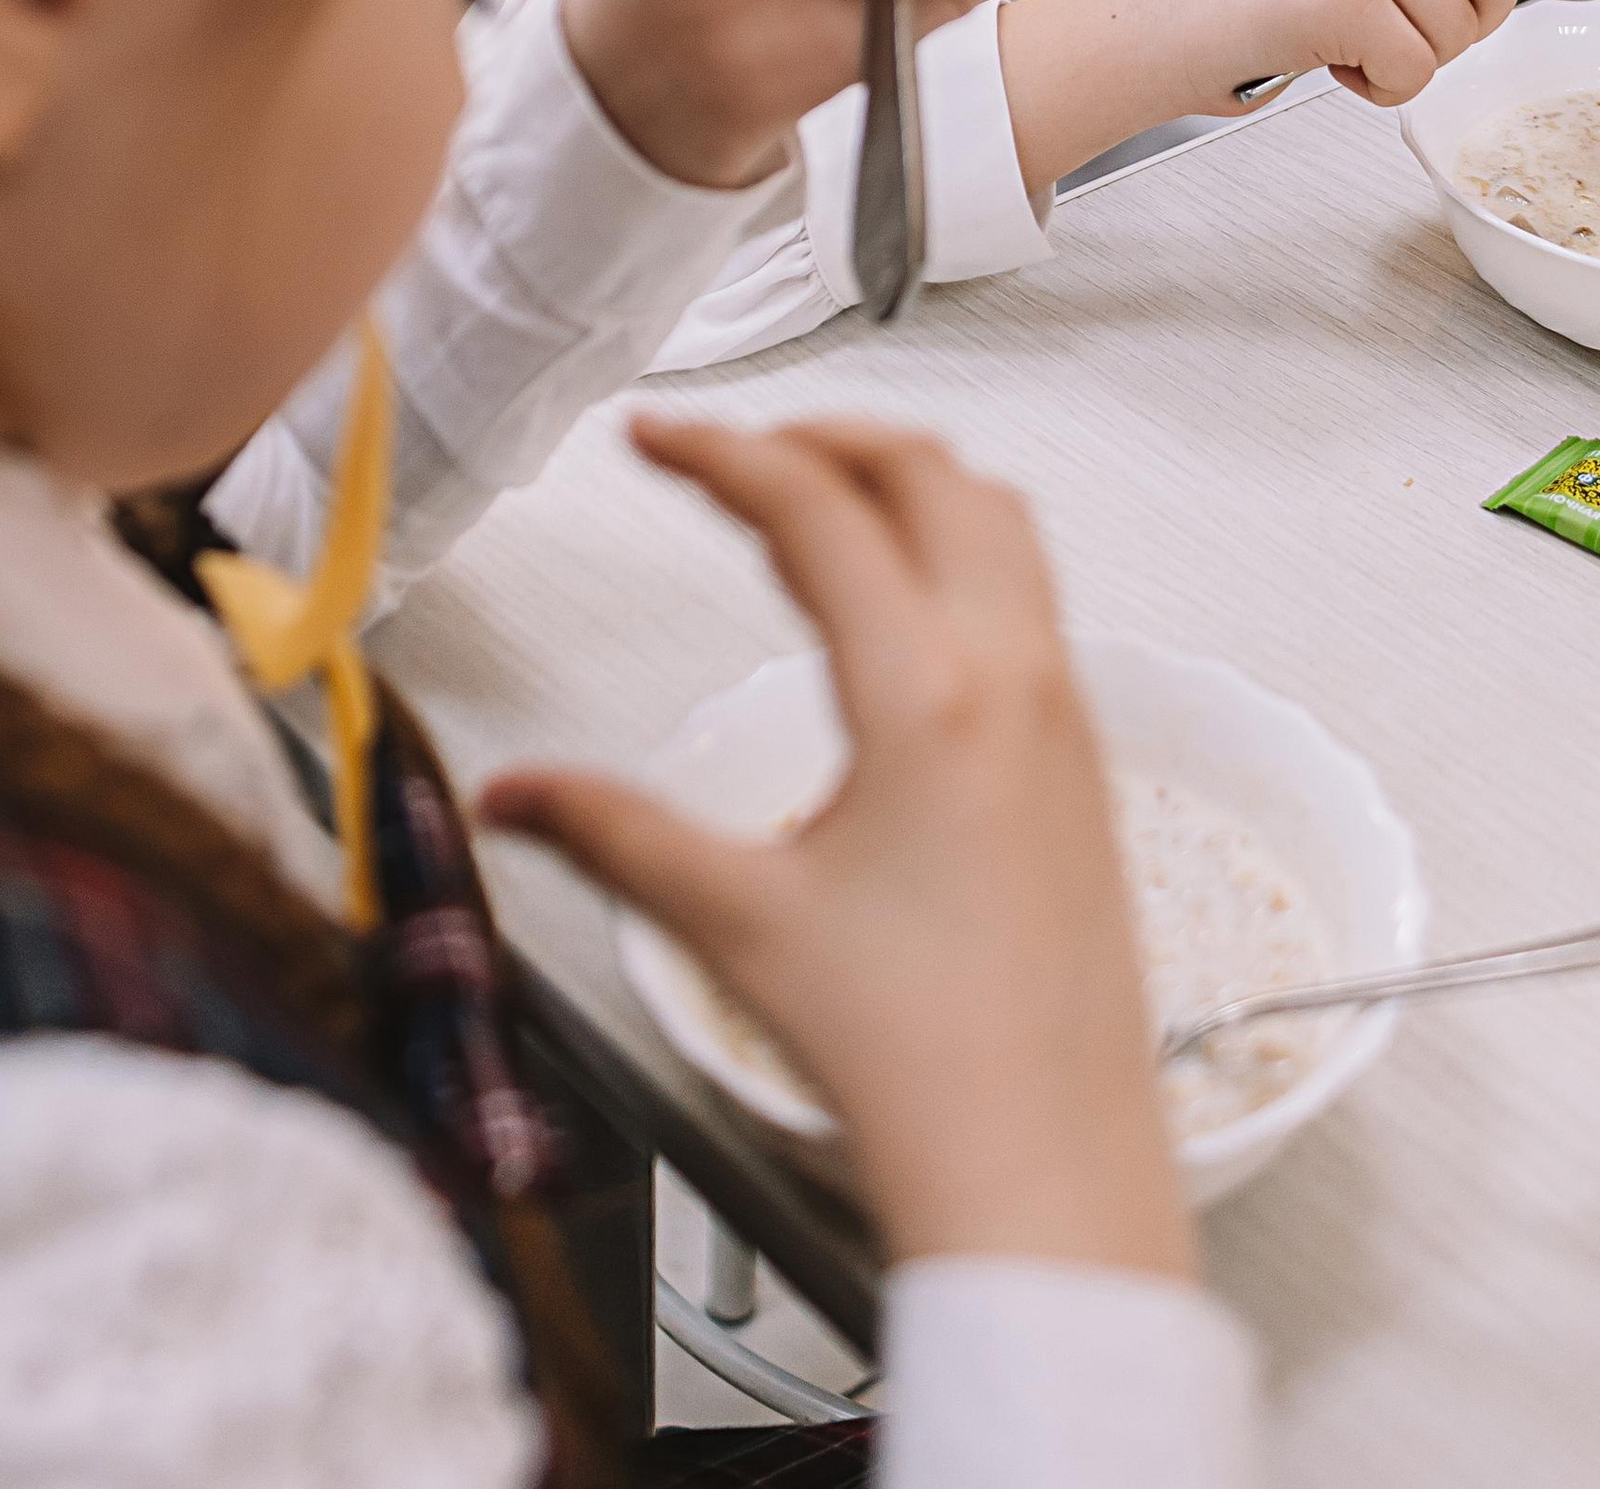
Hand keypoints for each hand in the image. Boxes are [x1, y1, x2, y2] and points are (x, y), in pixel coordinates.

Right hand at [483, 413, 1192, 1279]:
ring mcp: (1065, 710)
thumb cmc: (918, 1062)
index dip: (716, 452)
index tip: (652, 436)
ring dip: (907, 475)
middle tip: (729, 448)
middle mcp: (1013, 678)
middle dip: (820, 434)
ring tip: (816, 488)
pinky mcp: (1086, 756)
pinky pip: (1034, 591)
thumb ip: (614, 837)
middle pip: (926, 473)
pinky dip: (961, 542)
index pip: (814, 508)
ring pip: (1000, 518)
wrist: (1046, 1165)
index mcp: (927, 696)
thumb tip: (512, 798)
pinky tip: (904, 597)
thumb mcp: (739, 927)